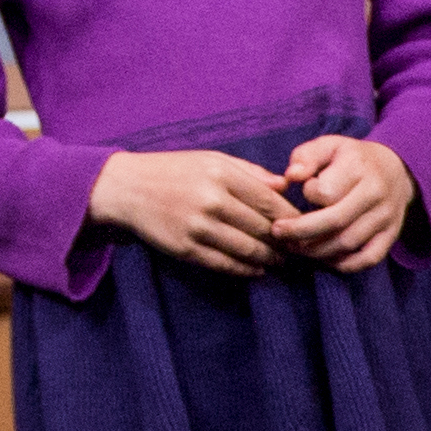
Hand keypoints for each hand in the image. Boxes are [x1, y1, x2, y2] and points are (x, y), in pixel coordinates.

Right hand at [89, 148, 293, 274]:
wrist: (126, 188)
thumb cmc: (174, 170)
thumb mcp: (211, 160)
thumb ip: (250, 172)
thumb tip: (286, 185)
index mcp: (221, 174)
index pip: (269, 201)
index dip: (291, 218)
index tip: (304, 225)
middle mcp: (212, 201)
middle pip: (263, 228)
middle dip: (285, 242)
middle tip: (300, 250)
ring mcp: (198, 227)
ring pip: (248, 250)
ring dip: (270, 259)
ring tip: (282, 262)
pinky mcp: (186, 249)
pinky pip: (225, 264)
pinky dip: (246, 270)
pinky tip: (258, 270)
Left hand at [278, 133, 414, 273]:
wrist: (396, 170)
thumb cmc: (353, 158)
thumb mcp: (329, 145)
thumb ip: (306, 157)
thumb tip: (291, 176)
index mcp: (358, 168)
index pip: (326, 192)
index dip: (308, 194)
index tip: (305, 190)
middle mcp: (375, 193)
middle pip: (335, 222)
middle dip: (300, 232)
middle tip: (278, 233)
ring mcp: (385, 217)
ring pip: (347, 243)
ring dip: (317, 251)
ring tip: (296, 246)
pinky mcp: (391, 235)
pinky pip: (368, 259)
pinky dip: (344, 265)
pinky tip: (325, 259)